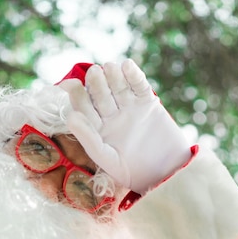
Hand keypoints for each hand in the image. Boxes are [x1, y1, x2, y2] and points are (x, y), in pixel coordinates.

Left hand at [63, 59, 190, 193]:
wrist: (166, 172)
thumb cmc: (133, 172)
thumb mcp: (107, 158)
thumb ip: (89, 138)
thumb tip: (70, 117)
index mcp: (96, 128)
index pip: (83, 107)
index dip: (77, 95)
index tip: (71, 85)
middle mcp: (110, 115)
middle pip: (100, 93)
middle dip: (96, 82)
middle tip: (94, 73)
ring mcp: (129, 107)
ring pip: (118, 86)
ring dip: (113, 75)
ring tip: (110, 68)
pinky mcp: (148, 102)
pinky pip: (139, 86)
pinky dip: (134, 75)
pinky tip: (128, 66)